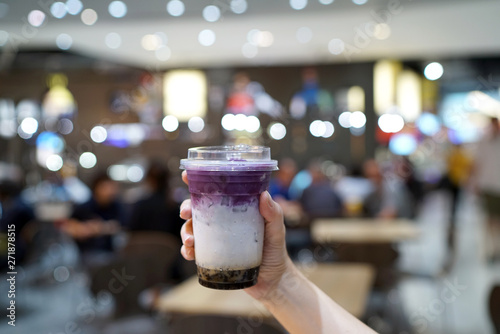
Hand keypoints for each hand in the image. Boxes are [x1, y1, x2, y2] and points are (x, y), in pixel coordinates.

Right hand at [179, 171, 290, 300]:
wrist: (273, 281)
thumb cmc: (276, 250)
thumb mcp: (276, 229)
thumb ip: (273, 213)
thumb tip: (263, 194)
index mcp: (234, 208)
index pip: (214, 191)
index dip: (198, 181)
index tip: (187, 176)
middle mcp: (221, 220)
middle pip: (197, 208)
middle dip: (186, 207)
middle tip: (185, 212)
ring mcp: (215, 238)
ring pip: (191, 229)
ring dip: (185, 232)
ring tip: (190, 241)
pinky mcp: (211, 255)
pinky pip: (193, 250)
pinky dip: (187, 250)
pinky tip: (190, 254)